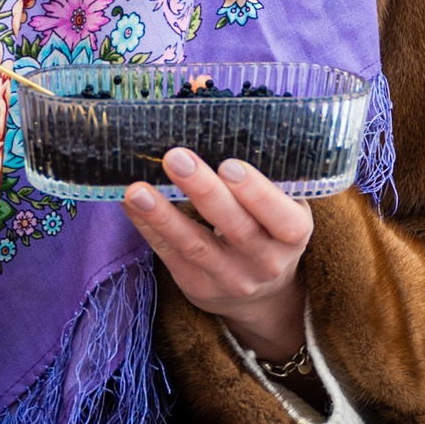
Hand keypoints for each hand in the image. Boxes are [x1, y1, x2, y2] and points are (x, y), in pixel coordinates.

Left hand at [124, 150, 312, 359]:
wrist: (261, 292)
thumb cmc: (268, 228)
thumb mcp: (283, 208)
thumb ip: (264, 180)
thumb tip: (217, 131)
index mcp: (293, 235)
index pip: (282, 218)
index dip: (258, 193)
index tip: (229, 165)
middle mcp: (266, 261)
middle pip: (236, 228)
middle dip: (204, 191)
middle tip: (176, 158)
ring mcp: (230, 277)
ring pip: (195, 245)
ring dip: (163, 215)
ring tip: (138, 189)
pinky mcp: (197, 285)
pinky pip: (169, 254)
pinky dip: (147, 226)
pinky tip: (131, 203)